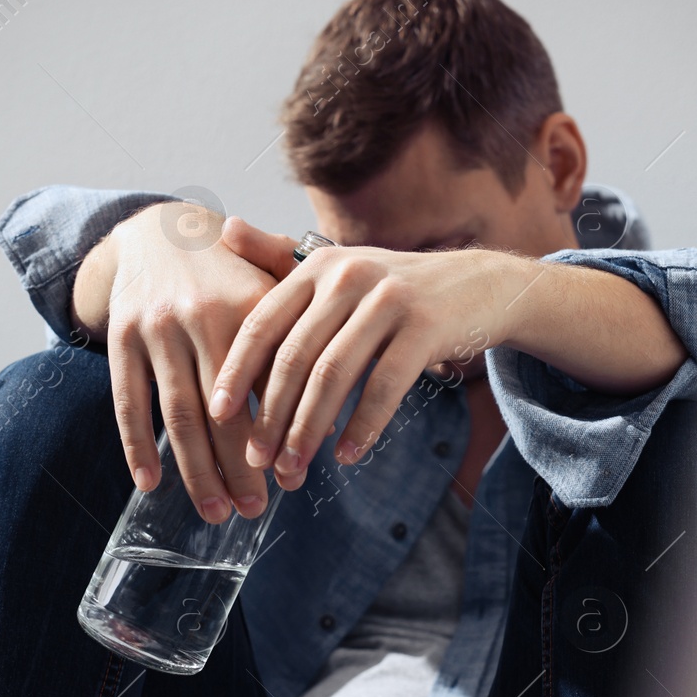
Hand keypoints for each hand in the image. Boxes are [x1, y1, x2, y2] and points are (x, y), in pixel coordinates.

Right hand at [73, 204, 299, 521]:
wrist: (160, 231)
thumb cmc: (233, 275)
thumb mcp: (272, 291)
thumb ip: (302, 343)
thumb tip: (329, 419)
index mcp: (250, 306)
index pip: (270, 387)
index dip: (281, 435)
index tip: (294, 478)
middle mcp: (201, 317)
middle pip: (223, 411)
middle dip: (240, 467)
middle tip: (255, 510)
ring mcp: (157, 329)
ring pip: (178, 413)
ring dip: (196, 470)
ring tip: (216, 511)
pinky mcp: (121, 337)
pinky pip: (128, 401)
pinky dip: (137, 446)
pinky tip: (150, 483)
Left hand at [206, 239, 516, 490]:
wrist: (478, 285)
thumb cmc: (393, 288)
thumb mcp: (337, 267)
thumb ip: (278, 256)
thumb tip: (225, 228)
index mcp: (317, 265)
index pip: (263, 322)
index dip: (236, 371)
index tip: (217, 415)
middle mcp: (348, 275)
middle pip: (295, 357)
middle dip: (271, 415)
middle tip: (256, 460)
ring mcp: (389, 299)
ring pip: (334, 375)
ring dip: (309, 430)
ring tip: (295, 468)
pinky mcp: (426, 326)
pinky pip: (385, 386)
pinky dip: (362, 426)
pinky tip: (347, 457)